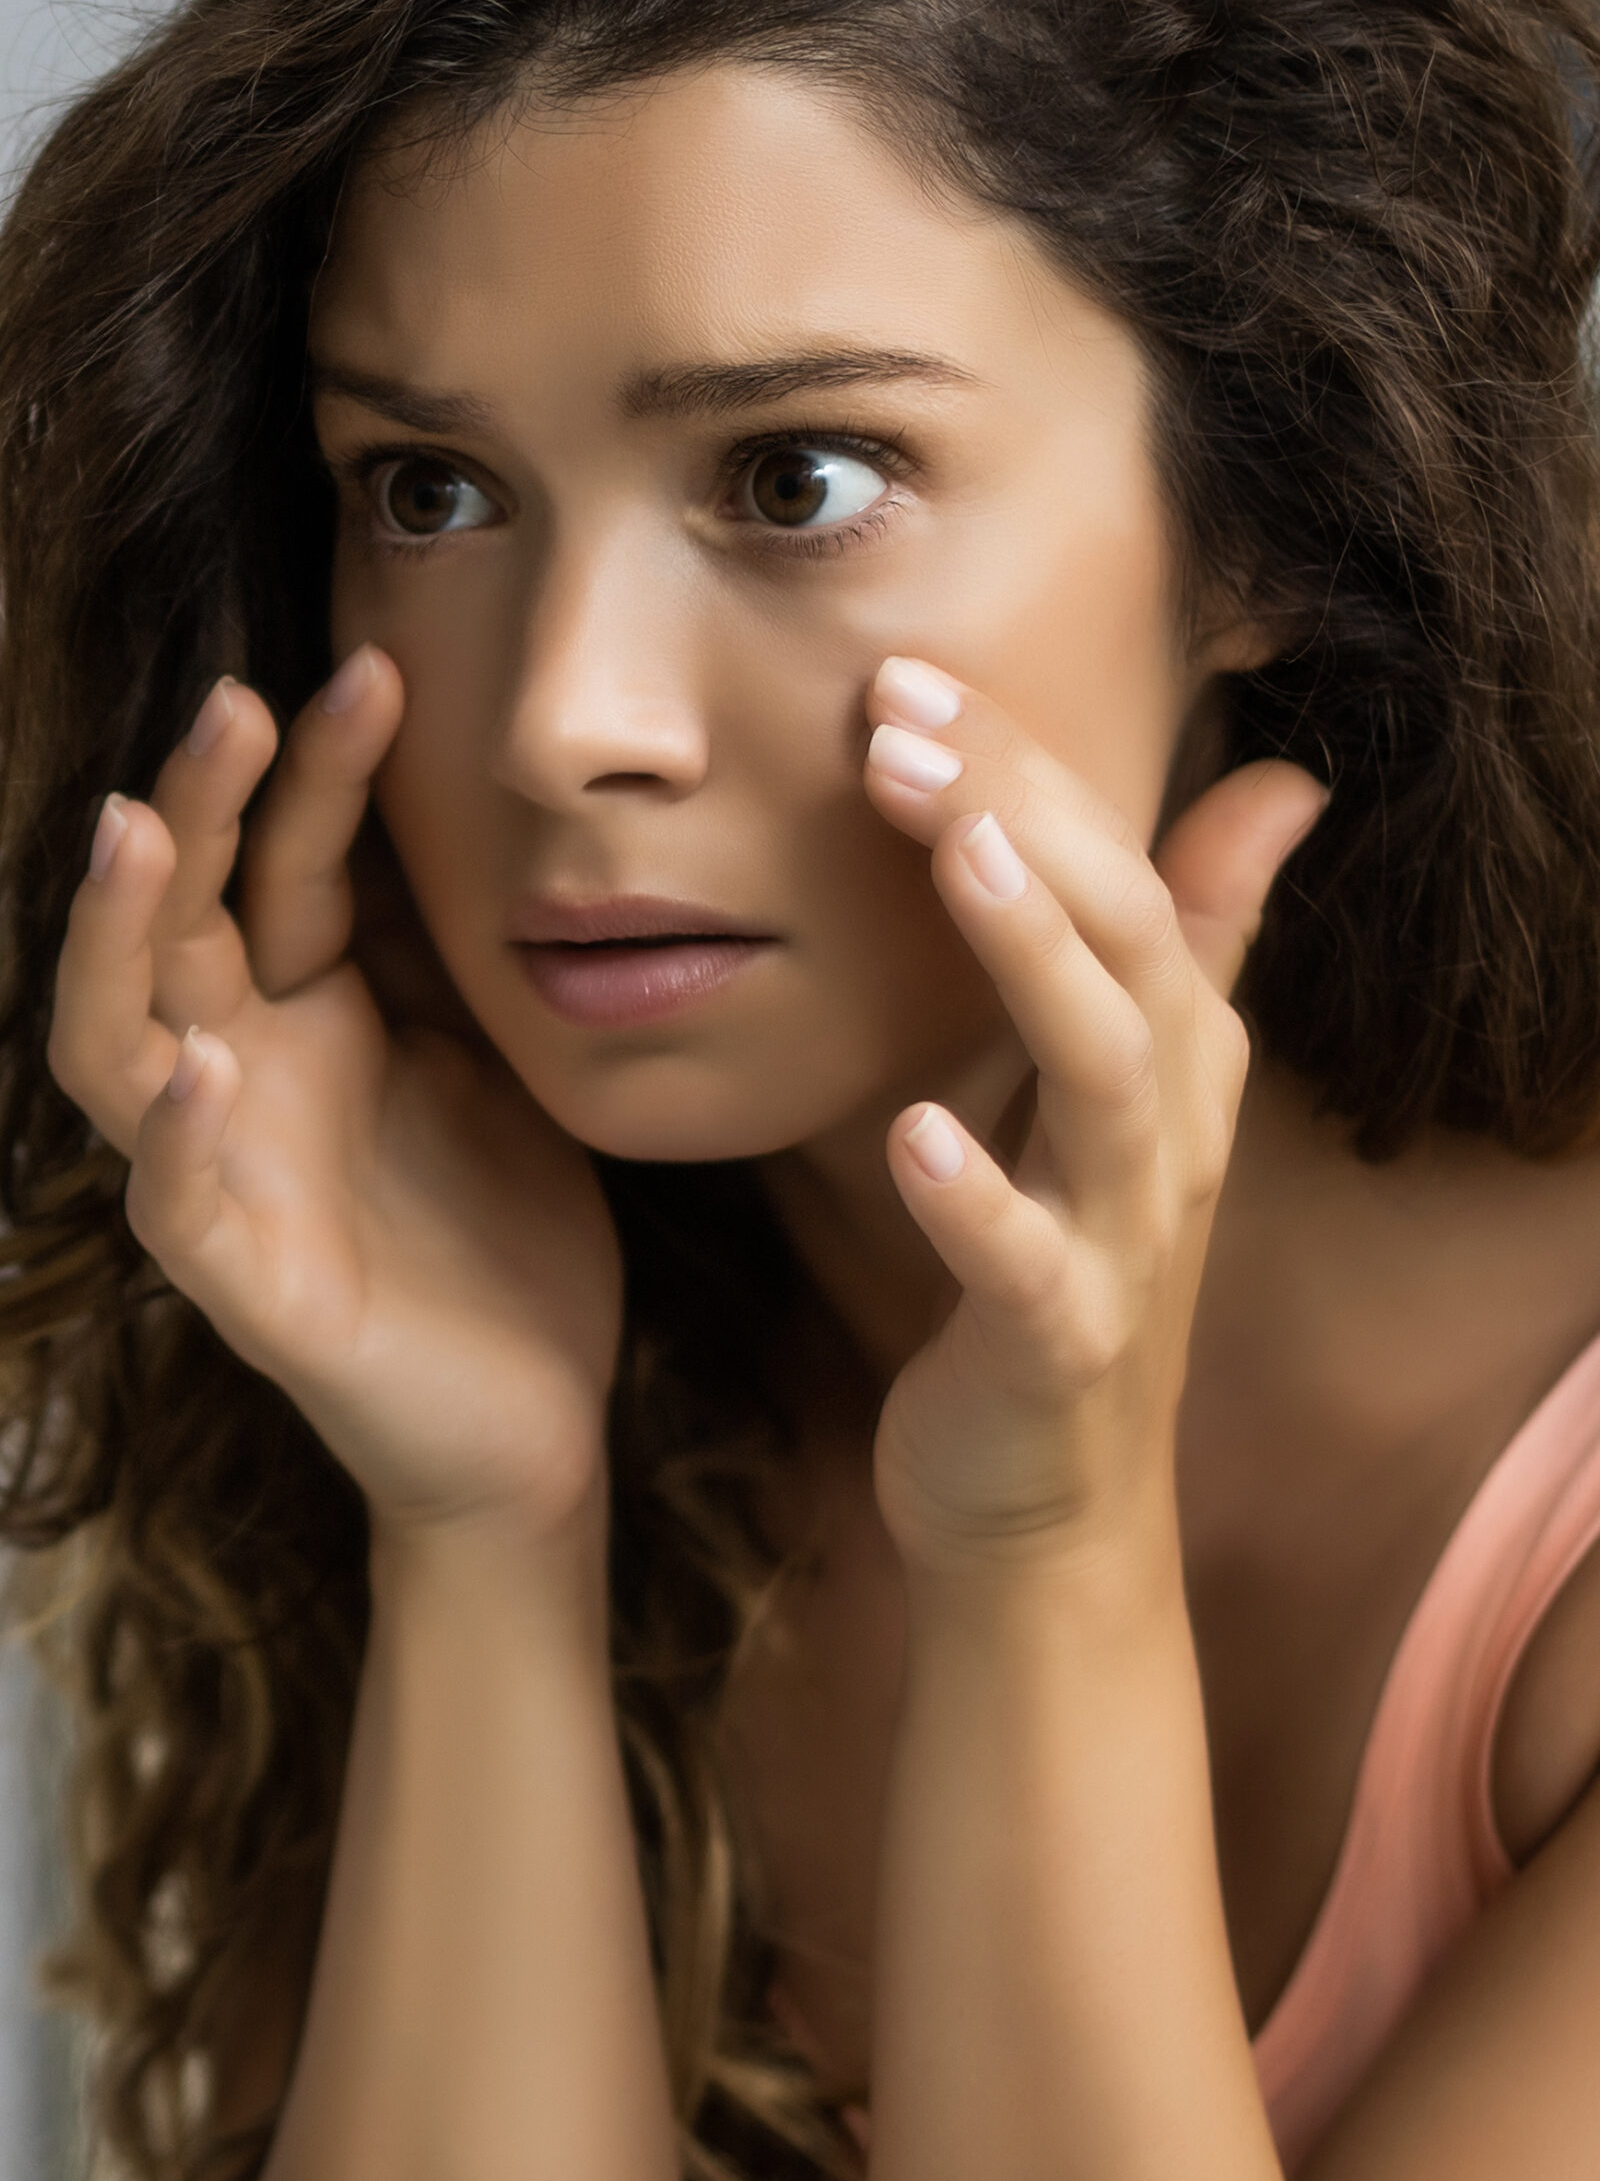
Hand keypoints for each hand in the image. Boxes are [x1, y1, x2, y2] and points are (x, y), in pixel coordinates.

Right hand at [47, 651, 620, 1548]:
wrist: (538, 1425)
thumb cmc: (501, 1230)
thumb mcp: (490, 1052)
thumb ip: (446, 942)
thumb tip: (463, 785)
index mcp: (303, 1012)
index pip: (280, 861)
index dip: (312, 767)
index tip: (376, 665)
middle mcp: (236, 1075)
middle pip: (168, 915)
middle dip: (190, 805)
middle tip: (231, 697)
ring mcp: (222, 1178)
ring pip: (112, 1041)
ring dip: (114, 938)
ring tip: (133, 835)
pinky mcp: (243, 1289)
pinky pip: (177, 1204)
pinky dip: (181, 1137)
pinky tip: (207, 1070)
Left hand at [858, 658, 1325, 1601]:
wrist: (1040, 1507)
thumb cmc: (1055, 1274)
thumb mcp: (1119, 1092)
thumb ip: (1186, 938)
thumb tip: (1281, 779)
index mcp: (1171, 1056)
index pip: (1120, 875)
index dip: (1026, 768)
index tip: (907, 673)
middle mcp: (1166, 1133)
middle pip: (1124, 946)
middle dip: (1021, 818)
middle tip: (899, 715)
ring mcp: (1123, 1243)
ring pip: (1104, 1081)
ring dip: (1030, 957)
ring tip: (949, 852)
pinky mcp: (1058, 1349)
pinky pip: (1030, 1270)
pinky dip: (975, 1199)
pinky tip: (909, 1134)